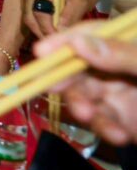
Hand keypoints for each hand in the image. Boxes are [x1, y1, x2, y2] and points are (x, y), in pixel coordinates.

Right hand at [21, 0, 96, 37]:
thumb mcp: (82, 0)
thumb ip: (71, 14)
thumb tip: (59, 30)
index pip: (40, 14)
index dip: (48, 29)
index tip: (59, 39)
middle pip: (31, 19)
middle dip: (42, 33)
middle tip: (56, 43)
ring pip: (29, 21)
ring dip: (40, 32)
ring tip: (54, 40)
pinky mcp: (28, 4)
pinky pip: (31, 19)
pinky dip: (40, 28)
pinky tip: (50, 33)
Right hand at [36, 24, 136, 145]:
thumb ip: (124, 55)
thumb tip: (80, 43)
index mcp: (132, 45)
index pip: (94, 33)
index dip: (66, 39)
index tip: (41, 51)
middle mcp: (122, 66)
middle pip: (81, 66)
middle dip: (67, 78)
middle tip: (52, 87)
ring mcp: (122, 94)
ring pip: (86, 96)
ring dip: (83, 107)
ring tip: (92, 116)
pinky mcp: (124, 120)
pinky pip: (103, 123)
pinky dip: (105, 129)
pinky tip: (120, 135)